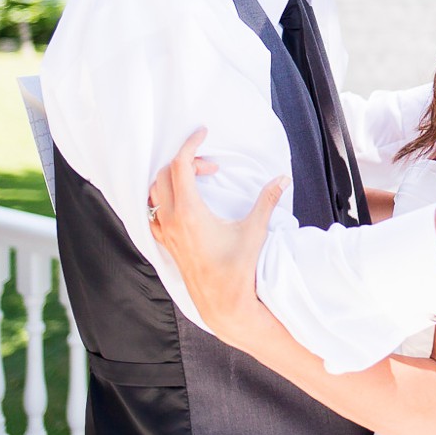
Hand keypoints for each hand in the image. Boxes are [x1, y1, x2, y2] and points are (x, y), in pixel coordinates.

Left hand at [147, 127, 284, 343]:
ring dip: (172, 179)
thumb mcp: (255, 230)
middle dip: (186, 162)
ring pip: (154, 193)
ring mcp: (165, 233)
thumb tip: (282, 178)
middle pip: (163, 175)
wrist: (223, 302)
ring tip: (198, 180)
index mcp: (189, 212)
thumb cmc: (238, 267)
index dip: (190, 143)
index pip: (179, 165)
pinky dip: (163, 199)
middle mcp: (171, 220)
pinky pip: (153, 213)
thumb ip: (267, 200)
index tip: (202, 132)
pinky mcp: (166, 244)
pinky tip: (185, 203)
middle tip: (211, 166)